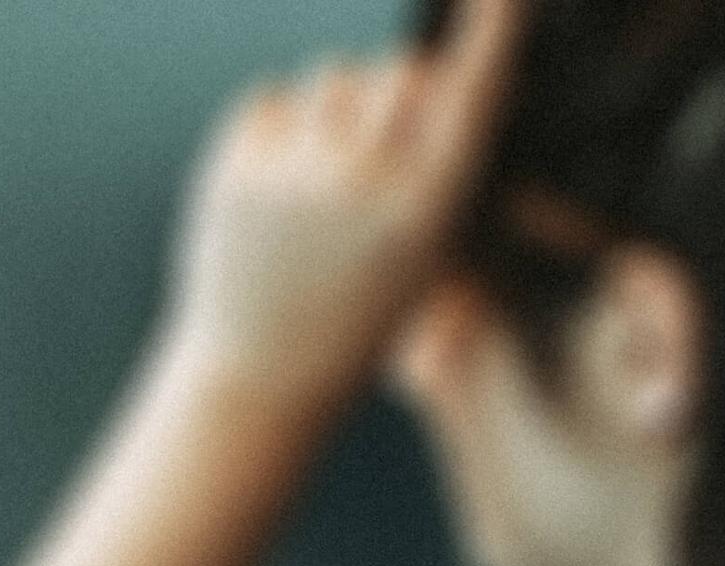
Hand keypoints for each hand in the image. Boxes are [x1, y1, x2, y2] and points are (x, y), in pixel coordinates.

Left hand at [160, 0, 526, 398]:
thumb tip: (439, 76)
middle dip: (399, 87)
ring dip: (336, 105)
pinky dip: (279, 124)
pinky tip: (278, 183)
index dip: (491, 32)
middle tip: (379, 143)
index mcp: (426, 207)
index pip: (471, 94)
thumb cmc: (354, 312)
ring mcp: (294, 171)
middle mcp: (364, 181)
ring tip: (321, 175)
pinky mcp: (234, 167)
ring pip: (332, 74)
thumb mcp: (425, 253)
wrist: (259, 372)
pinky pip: (269, 97)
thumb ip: (439, 165)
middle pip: (399, 69)